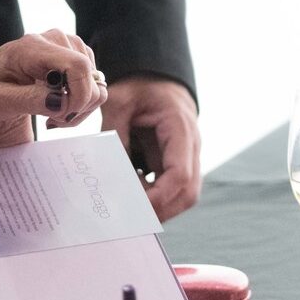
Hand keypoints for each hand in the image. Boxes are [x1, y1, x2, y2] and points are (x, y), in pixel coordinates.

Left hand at [0, 29, 106, 148]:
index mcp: (32, 47)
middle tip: (52, 120)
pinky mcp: (75, 57)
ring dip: (78, 108)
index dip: (79, 95)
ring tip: (52, 115)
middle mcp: (54, 40)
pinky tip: (58, 107)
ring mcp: (67, 46)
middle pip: (89, 77)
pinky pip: (94, 85)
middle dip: (76, 107)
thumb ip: (28, 100)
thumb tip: (60, 101)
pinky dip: (80, 103)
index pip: (76, 65)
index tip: (62, 115)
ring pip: (96, 84)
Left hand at [101, 76, 200, 220]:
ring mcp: (187, 157)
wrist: (156, 79)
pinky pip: (172, 189)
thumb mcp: (119, 101)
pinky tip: (130, 197)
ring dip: (158, 207)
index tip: (134, 207)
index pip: (180, 174)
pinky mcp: (177, 163)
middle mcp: (191, 146)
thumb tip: (108, 174)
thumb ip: (114, 134)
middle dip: (162, 211)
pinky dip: (154, 198)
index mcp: (180, 127)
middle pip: (189, 193)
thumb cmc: (139, 87)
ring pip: (184, 195)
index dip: (159, 196)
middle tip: (130, 220)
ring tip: (127, 209)